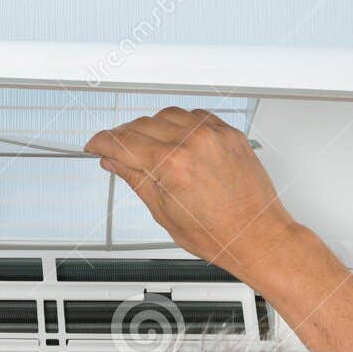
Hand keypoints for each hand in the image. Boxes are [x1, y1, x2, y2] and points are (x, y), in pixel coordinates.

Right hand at [85, 108, 297, 277]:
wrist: (257, 236)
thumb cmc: (218, 235)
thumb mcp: (163, 213)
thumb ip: (135, 179)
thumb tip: (114, 162)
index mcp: (172, 165)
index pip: (124, 143)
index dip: (102, 143)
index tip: (95, 145)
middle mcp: (193, 142)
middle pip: (142, 125)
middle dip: (124, 137)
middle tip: (116, 151)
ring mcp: (214, 134)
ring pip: (167, 115)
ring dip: (151, 127)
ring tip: (147, 148)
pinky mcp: (229, 133)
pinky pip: (195, 115)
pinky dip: (180, 123)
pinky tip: (176, 139)